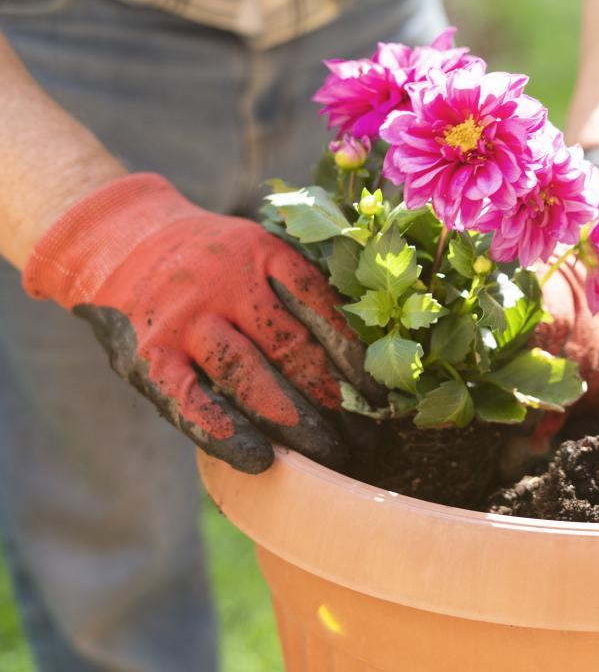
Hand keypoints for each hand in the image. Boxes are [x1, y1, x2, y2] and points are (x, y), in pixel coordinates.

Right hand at [23, 174, 367, 472]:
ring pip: (249, 375)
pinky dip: (227, 433)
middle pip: (291, 348)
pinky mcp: (148, 355)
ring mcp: (184, 320)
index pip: (322, 309)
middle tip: (366, 436)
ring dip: (294, 421)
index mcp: (262, 254)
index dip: (355, 356)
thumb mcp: (254, 248)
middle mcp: (224, 284)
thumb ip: (296, 286)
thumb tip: (367, 345)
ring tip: (329, 454)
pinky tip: (261, 459)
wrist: (115, 239)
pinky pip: (192, 401)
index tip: (383, 396)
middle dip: (334, 399)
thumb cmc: (208, 259)